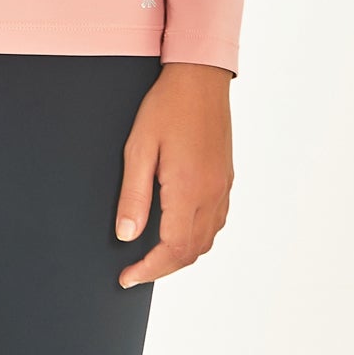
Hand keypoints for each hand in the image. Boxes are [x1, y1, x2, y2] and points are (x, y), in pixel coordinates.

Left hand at [114, 62, 233, 287]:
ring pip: (207, 239)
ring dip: (181, 255)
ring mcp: (222, 187)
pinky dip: (197, 236)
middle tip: (135, 271)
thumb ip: (133, 195)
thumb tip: (127, 236)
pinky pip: (216, 221)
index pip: (173, 250)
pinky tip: (178, 229)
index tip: (127, 277)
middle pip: (192, 252)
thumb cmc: (166, 107)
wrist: (200, 77)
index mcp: (189, 190)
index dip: (149, 270)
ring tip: (153, 255)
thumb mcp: (139, 148)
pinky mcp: (226, 178)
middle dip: (163, 268)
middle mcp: (211, 194)